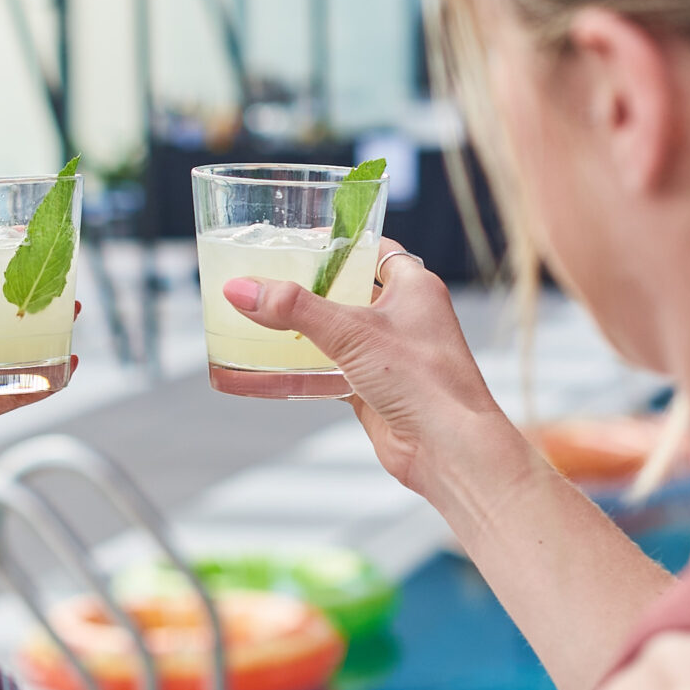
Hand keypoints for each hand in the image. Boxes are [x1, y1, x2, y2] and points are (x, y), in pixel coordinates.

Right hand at [218, 240, 533, 504]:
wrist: (449, 450)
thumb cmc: (424, 381)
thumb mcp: (352, 333)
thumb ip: (294, 309)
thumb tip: (240, 290)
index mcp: (413, 287)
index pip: (372, 249)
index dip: (337, 243)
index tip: (298, 239)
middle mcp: (403, 318)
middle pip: (344, 293)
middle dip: (304, 290)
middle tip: (263, 279)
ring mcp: (388, 356)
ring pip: (332, 336)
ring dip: (296, 334)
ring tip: (252, 322)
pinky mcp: (373, 391)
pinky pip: (326, 374)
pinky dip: (296, 373)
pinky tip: (260, 372)